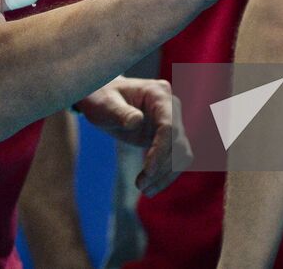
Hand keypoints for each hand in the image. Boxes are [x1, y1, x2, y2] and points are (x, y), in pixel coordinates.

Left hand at [76, 76, 192, 196]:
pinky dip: (165, 175)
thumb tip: (136, 121)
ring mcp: (172, 122)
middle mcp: (171, 107)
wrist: (102, 98)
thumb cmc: (101, 98)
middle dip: (162, 166)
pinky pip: (175, 159)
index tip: (149, 171)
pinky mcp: (167, 137)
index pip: (169, 125)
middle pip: (178, 142)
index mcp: (158, 94)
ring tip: (145, 190)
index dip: (161, 150)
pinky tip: (150, 188)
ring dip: (166, 175)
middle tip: (140, 185)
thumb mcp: (104, 104)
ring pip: (181, 154)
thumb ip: (119, 112)